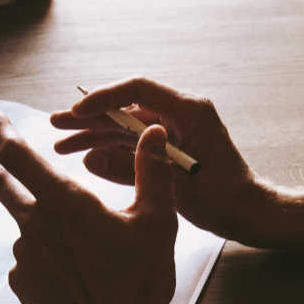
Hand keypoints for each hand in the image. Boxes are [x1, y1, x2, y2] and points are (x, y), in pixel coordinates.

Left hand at [0, 108, 177, 303]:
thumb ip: (151, 170)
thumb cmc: (143, 283)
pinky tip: (75, 271)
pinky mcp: (23, 285)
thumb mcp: (157, 221)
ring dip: (39, 219)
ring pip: (25, 224)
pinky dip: (44, 254)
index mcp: (66, 203)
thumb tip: (151, 130)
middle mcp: (36, 227)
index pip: (18, 155)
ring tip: (82, 243)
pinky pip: (29, 258)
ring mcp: (25, 258)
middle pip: (1, 184)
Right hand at [51, 77, 274, 243]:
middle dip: (90, 117)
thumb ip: (133, 169)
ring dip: (94, 135)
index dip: (104, 98)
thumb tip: (90, 157)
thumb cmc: (225, 198)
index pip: (138, 89)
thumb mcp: (177, 184)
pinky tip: (85, 157)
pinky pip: (133, 144)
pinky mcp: (168, 148)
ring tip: (61, 144)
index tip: (77, 112)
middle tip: (55, 124)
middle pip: (126, 108)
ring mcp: (173, 131)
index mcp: (189, 111)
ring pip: (125, 127)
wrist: (249, 213)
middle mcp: (180, 114)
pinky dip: (110, 150)